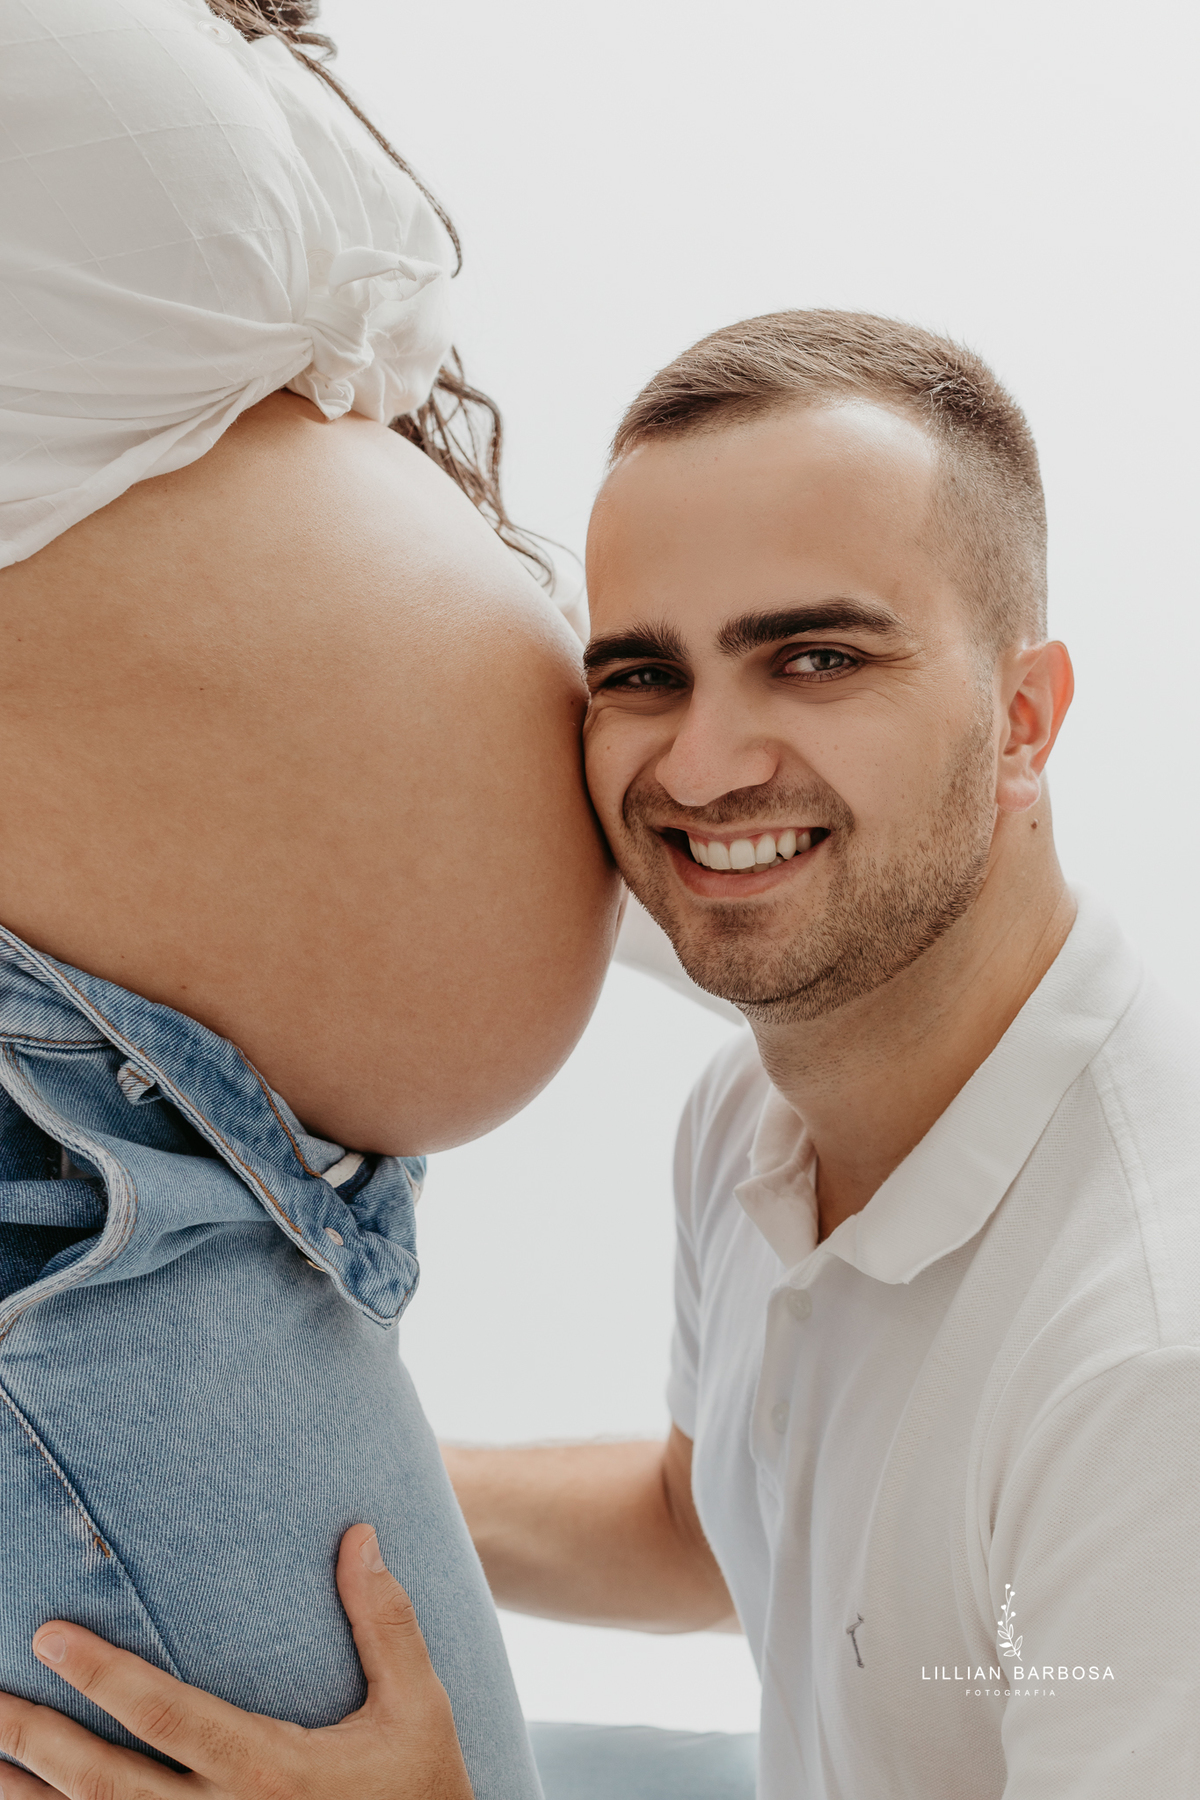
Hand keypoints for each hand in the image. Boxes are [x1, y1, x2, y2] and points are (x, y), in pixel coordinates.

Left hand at [0, 1525, 473, 1798]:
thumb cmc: (423, 1788)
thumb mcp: (418, 1706)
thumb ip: (384, 1620)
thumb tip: (359, 1533)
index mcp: (271, 1771)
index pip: (167, 1716)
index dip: (104, 1677)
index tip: (51, 1636)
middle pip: (107, 1783)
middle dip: (38, 1741)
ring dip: (35, 1799)